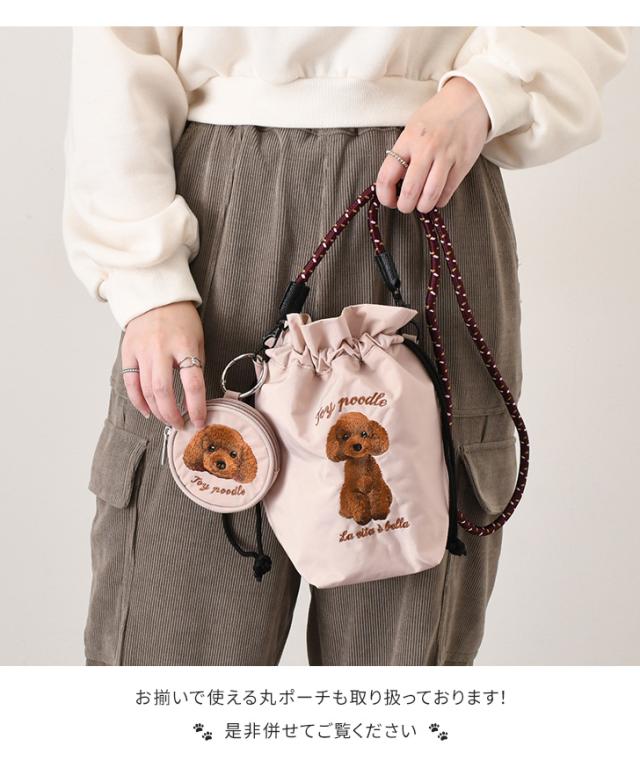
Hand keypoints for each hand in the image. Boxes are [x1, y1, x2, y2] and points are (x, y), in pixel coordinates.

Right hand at [121, 301, 206, 429]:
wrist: (155, 297)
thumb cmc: (181, 320)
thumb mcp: (197, 339)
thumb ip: (195, 365)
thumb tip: (196, 397)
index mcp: (184, 345)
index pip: (192, 383)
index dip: (197, 407)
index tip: (200, 421)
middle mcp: (160, 348)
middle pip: (163, 391)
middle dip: (172, 415)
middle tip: (181, 425)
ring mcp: (141, 350)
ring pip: (146, 391)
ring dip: (157, 411)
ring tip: (168, 420)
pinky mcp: (127, 352)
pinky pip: (130, 383)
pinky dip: (138, 401)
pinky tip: (148, 411)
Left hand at [376, 77, 490, 213]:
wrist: (470, 99)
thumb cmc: (437, 116)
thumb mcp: (412, 128)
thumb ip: (403, 154)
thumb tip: (392, 184)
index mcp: (408, 139)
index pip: (387, 175)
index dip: (385, 196)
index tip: (389, 200)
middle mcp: (426, 148)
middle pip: (410, 191)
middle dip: (405, 206)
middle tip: (406, 206)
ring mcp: (446, 156)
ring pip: (430, 195)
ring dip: (423, 206)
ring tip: (422, 204)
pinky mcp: (463, 163)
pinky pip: (448, 192)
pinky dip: (440, 200)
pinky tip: (437, 196)